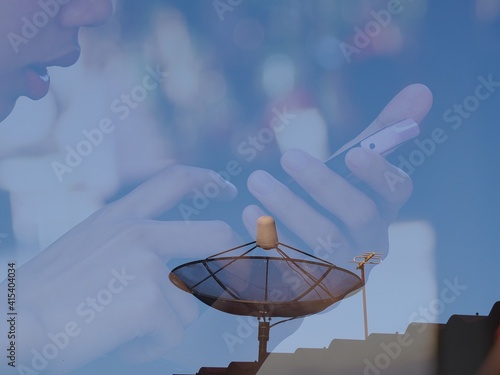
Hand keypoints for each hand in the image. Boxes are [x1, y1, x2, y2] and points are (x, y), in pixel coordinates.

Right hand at [1, 165, 238, 373]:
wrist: (10, 322)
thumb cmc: (49, 294)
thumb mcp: (90, 246)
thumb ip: (130, 242)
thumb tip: (176, 265)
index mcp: (122, 216)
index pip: (176, 179)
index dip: (208, 181)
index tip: (224, 188)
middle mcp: (139, 231)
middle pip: (217, 235)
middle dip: (229, 264)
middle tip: (225, 287)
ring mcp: (145, 261)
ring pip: (194, 301)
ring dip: (169, 323)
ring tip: (127, 326)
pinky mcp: (148, 297)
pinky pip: (175, 332)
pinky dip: (152, 346)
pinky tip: (120, 341)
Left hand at [242, 84, 432, 267]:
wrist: (311, 260)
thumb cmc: (332, 204)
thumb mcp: (351, 170)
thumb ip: (381, 133)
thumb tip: (421, 88)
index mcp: (382, 210)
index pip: (397, 192)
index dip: (380, 173)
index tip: (355, 152)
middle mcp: (368, 242)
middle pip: (359, 215)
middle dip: (324, 184)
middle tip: (288, 155)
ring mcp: (340, 268)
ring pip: (322, 240)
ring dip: (289, 207)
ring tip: (257, 179)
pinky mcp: (309, 284)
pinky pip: (291, 263)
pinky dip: (269, 236)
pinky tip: (249, 213)